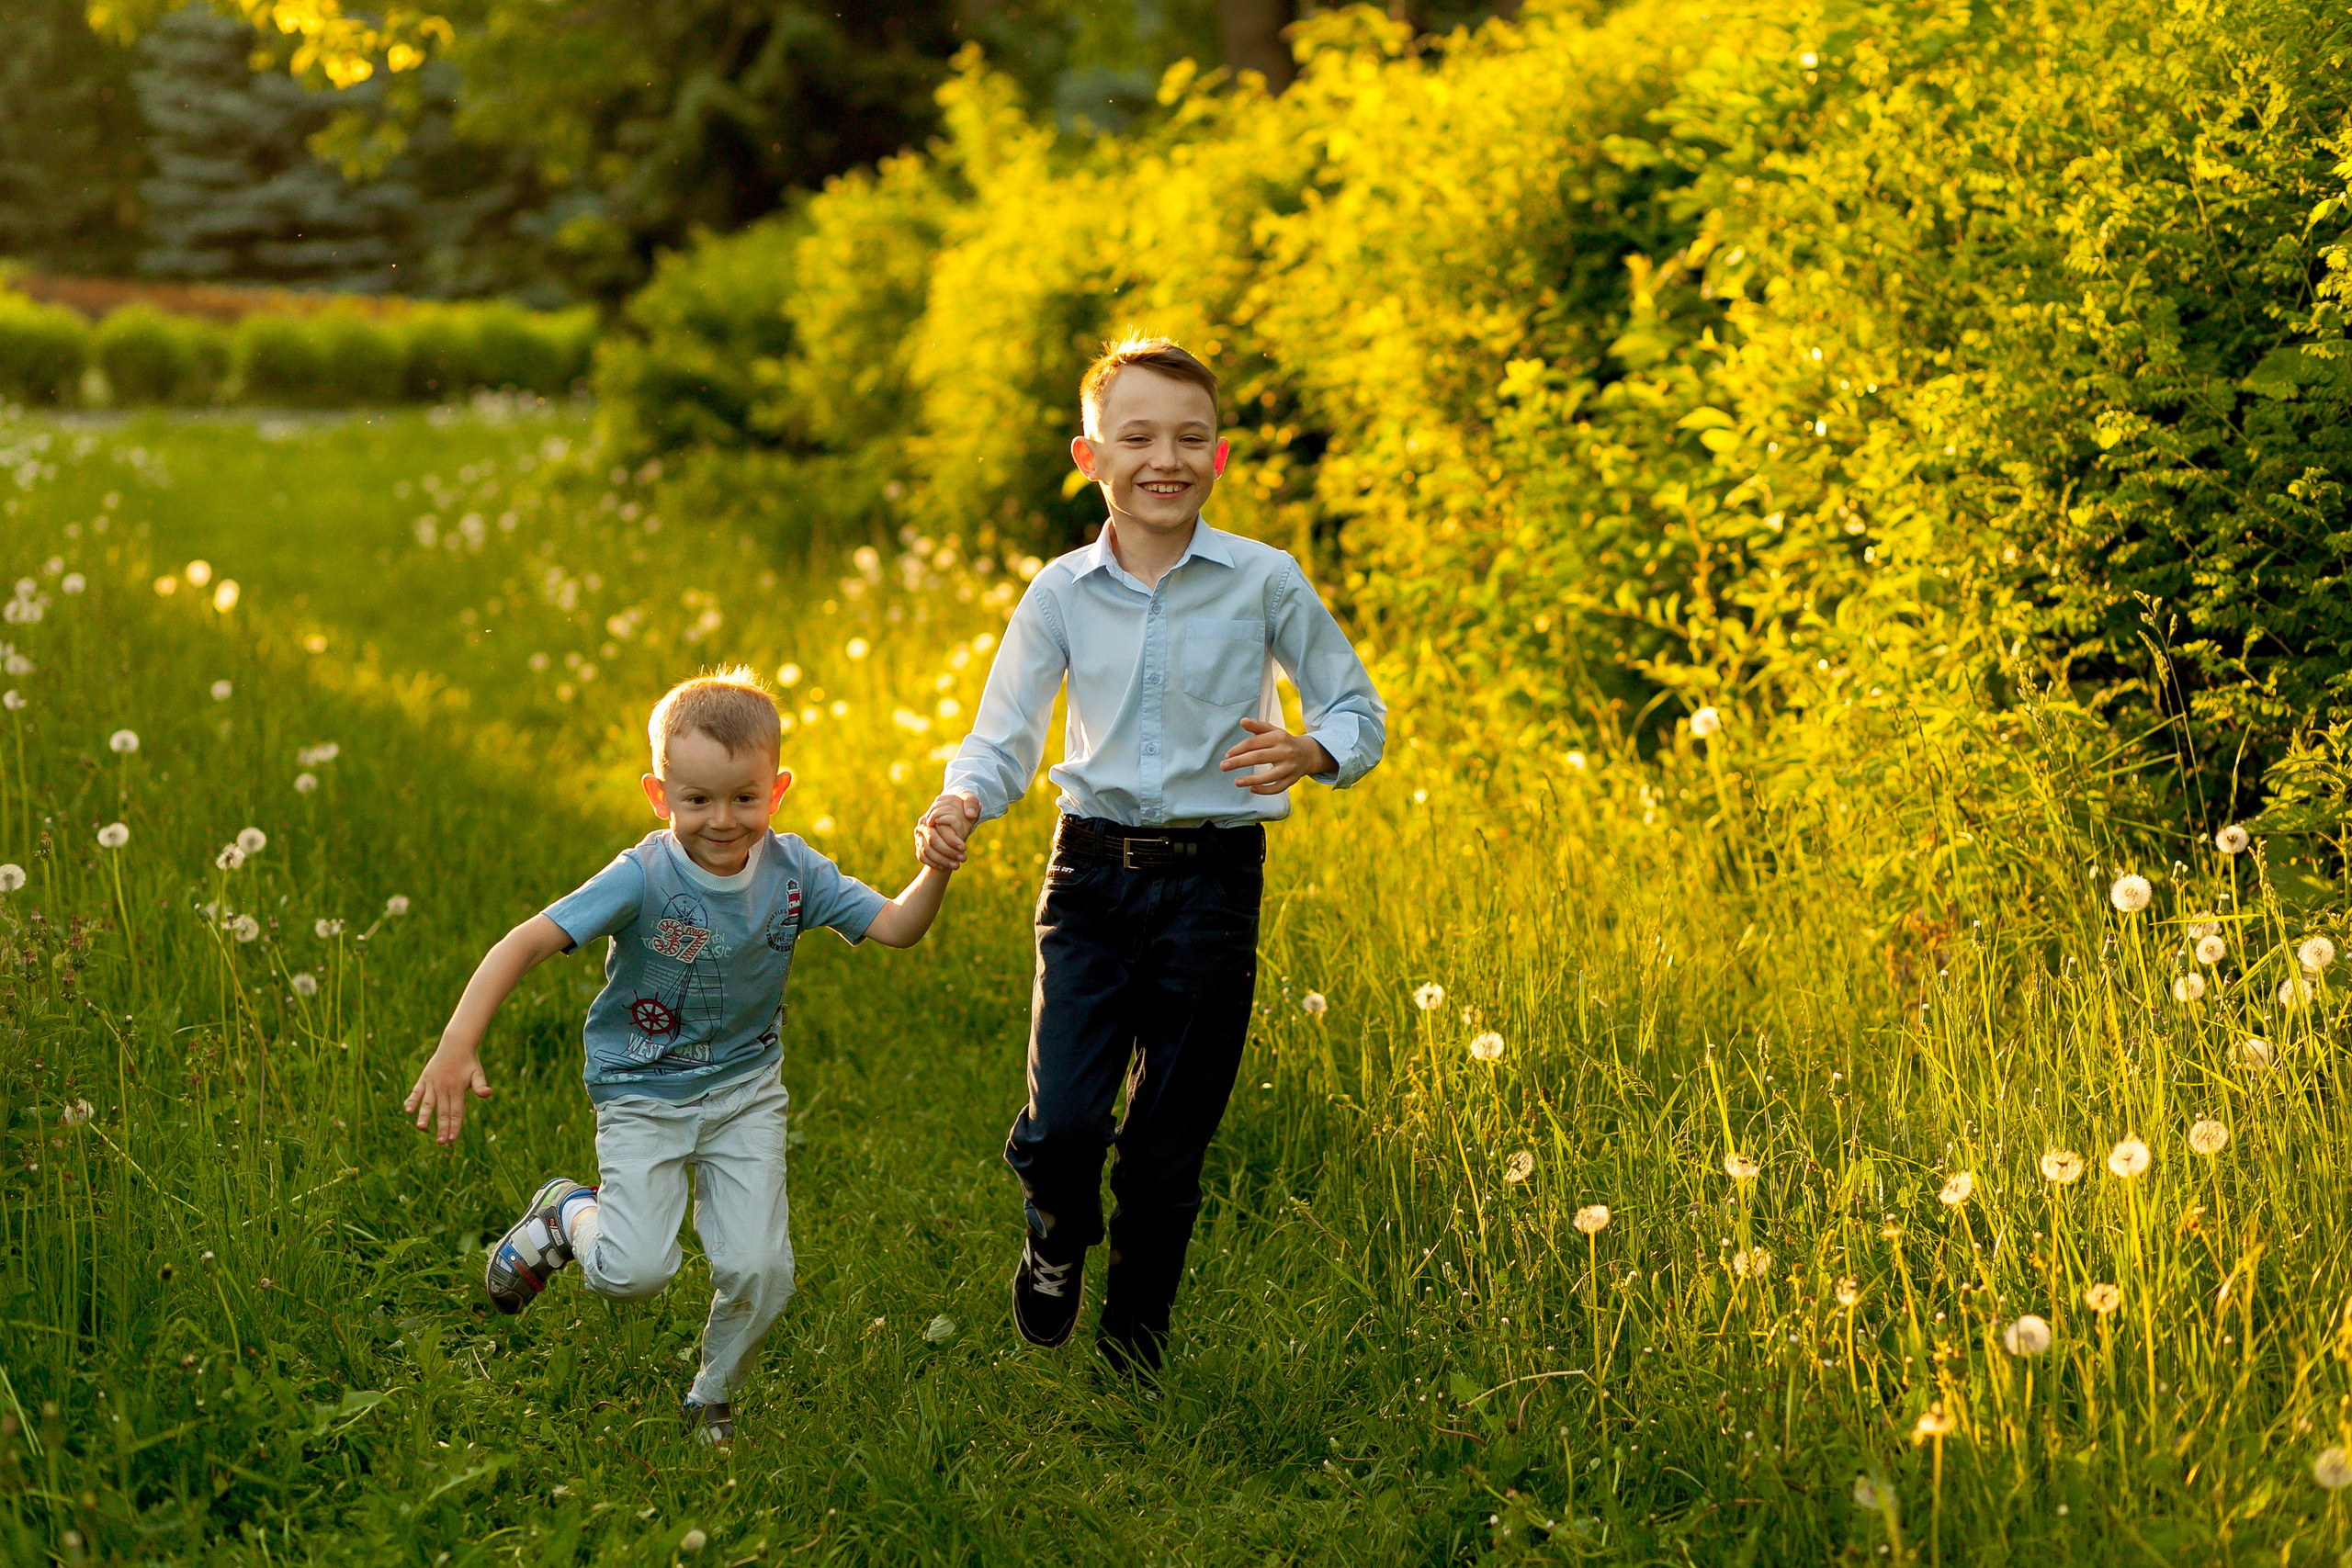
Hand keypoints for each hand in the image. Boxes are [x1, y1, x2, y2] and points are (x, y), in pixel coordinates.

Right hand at [403, 1041, 491, 1144]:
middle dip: (442, 1128)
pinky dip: (412, 1100)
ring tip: (421, 1128)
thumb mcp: (478, 1073)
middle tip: (441, 1143)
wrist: (456, 1045)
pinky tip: (408, 1111)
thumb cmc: (469, 1062)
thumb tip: (488, 1093)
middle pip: (443, 1111)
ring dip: (424, 1116)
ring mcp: (433, 1084)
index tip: (452, 1139)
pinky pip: (417, 1092)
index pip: (456, 1112)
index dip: (454, 1126)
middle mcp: (444, 1088)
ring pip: (428, 1103)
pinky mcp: (424, 1079)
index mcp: (458, 1089)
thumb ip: (481, 1085)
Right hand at [915, 790, 980, 871]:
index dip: (951, 840)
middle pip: (932, 841)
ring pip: (927, 851)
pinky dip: (933, 863)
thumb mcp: (969, 801)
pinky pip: (922, 856)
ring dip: (942, 860)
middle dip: (948, 852)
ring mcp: (919, 836)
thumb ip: (971, 804)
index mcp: (933, 813)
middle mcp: (923, 825)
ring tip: (956, 866)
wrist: (954, 818)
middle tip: (963, 858)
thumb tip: (971, 814)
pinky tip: (946, 868)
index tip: (964, 848)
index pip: (939, 829)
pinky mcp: (919, 845)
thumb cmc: (962, 810)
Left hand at [1220, 718, 1336, 794]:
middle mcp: (1285, 751)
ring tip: (1236, 782)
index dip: (1238, 749)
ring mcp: (1289, 767)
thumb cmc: (1283, 742)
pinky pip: (1277, 788)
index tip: (1227, 755)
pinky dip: (1264, 790)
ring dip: (1251, 779)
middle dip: (1239, 762)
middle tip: (1223, 766)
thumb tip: (1242, 721)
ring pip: (1269, 776)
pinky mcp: (1292, 780)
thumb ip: (1257, 726)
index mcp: (1278, 737)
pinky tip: (1251, 789)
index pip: (1254, 743)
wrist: (1308, 753)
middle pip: (1258, 757)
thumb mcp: (1273, 731)